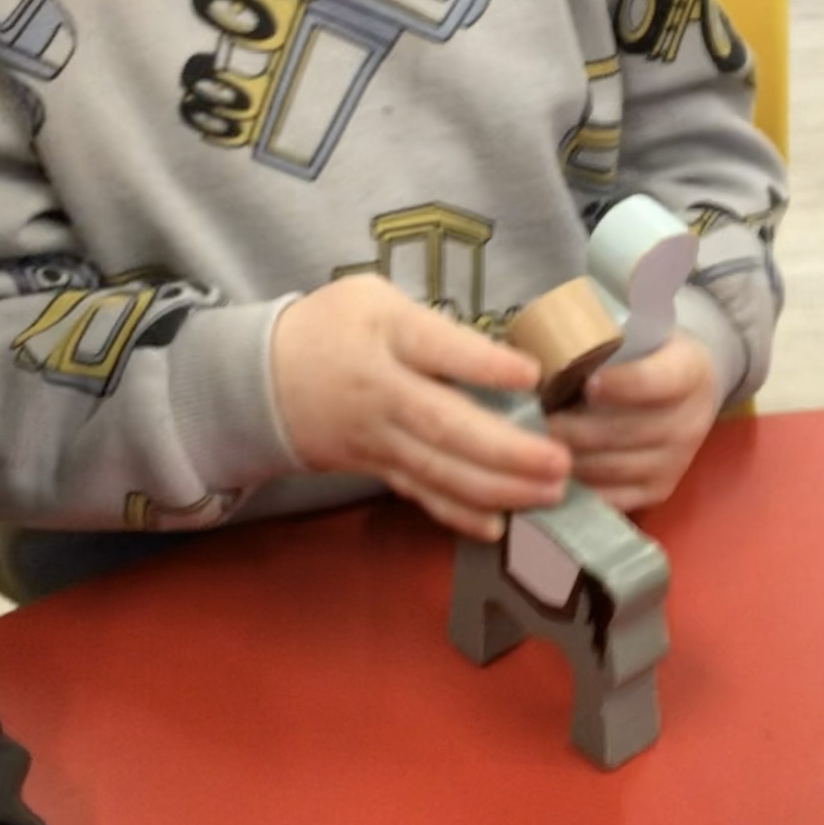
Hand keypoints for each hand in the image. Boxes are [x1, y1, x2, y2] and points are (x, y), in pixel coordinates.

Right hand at [270, 278, 569, 538]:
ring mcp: (377, 439)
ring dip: (498, 488)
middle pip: (445, 425)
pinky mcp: (375, 469)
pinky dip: (458, 515)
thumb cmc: (334, 326)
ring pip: (439, 470)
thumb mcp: (376, 298)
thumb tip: (503, 360)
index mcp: (387, 336)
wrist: (262, 379)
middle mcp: (382, 392)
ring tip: (550, 493)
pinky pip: (420, 495)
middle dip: (506, 450)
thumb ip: (435, 325)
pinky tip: (500, 526)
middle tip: (560, 461)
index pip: (437, 350)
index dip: (483, 365)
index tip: (532, 375)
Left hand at [545, 330, 717, 511]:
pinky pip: (614, 497)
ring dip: (568, 458)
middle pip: (625, 431)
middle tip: (533, 420)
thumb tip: (544, 352)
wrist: (692, 388)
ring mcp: (677, 461)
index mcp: (689, 371)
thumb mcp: (640, 334)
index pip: (656, 381)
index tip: (587, 383)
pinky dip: (579, 487)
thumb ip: (605, 341)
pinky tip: (551, 472)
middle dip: (573, 428)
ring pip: (612, 467)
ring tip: (532, 445)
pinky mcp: (661, 490)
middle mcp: (689, 421)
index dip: (622, 384)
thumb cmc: (649, 353)